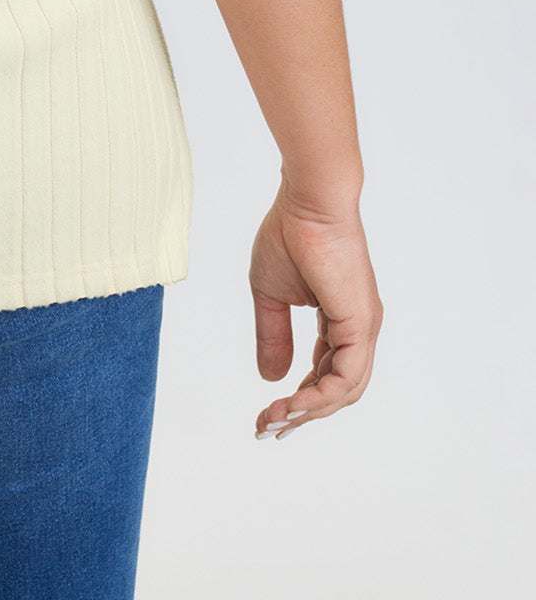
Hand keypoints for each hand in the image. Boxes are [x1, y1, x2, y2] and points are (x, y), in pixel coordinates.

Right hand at [249, 181, 381, 440]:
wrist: (307, 201)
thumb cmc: (290, 234)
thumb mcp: (271, 294)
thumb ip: (273, 334)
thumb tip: (271, 379)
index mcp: (341, 320)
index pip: (324, 372)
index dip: (297, 397)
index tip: (266, 414)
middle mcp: (358, 329)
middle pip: (337, 390)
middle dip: (302, 415)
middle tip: (267, 428)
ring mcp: (363, 329)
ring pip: (344, 391)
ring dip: (308, 412)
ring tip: (274, 420)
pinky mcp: (360, 324)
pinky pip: (345, 377)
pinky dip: (319, 397)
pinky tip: (293, 404)